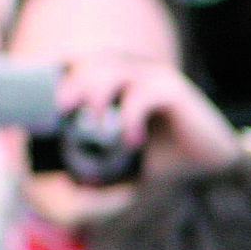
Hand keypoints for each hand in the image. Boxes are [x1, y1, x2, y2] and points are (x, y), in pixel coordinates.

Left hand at [58, 56, 239, 176]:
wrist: (203, 162)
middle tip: (63, 108)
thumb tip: (66, 186)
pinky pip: (144, 93)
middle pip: (96, 63)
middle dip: (75, 82)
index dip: (63, 80)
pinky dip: (131, 118)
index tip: (47, 106)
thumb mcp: (118, 166)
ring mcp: (154, 79)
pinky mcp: (175, 90)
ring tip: (96, 125)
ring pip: (118, 69)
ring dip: (98, 94)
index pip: (83, 70)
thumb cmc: (157, 158)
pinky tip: (132, 141)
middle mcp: (134, 76)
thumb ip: (92, 171)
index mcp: (116, 87)